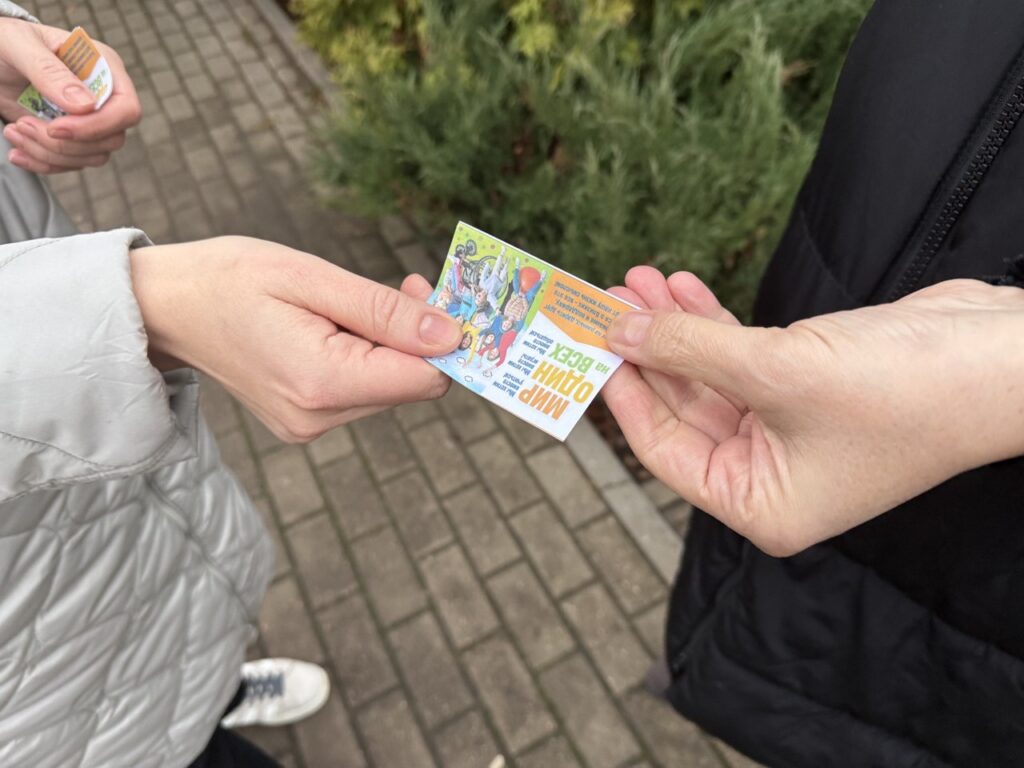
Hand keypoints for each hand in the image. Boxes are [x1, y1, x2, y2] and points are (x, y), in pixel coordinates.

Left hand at [0, 19, 140, 172]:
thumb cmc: (4, 42)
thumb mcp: (19, 45)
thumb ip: (49, 71)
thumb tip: (85, 105)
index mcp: (102, 67)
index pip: (126, 109)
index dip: (98, 126)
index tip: (56, 127)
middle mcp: (103, 97)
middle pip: (111, 139)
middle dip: (65, 143)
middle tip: (24, 124)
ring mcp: (90, 120)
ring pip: (92, 156)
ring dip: (49, 153)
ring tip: (15, 130)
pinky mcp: (73, 138)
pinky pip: (71, 163)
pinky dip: (42, 162)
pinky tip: (18, 149)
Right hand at [130, 237, 461, 441]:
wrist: (166, 307)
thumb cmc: (230, 279)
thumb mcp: (310, 278)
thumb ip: (384, 311)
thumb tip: (450, 335)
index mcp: (322, 383)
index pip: (424, 379)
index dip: (444, 339)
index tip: (433, 294)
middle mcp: (319, 418)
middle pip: (411, 386)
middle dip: (418, 337)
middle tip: (404, 286)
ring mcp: (310, 426)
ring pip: (390, 389)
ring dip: (392, 346)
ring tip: (354, 304)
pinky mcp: (305, 422)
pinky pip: (363, 392)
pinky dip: (368, 359)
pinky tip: (341, 327)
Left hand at [603, 268, 1023, 555]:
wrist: (1001, 358)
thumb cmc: (898, 390)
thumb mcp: (774, 370)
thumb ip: (688, 349)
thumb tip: (618, 330)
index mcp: (760, 504)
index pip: (665, 453)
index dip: (624, 396)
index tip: (592, 347)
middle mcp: (770, 475)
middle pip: (682, 409)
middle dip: (647, 349)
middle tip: (609, 300)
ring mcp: (788, 429)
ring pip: (708, 375)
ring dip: (674, 328)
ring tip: (639, 280)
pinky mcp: (806, 385)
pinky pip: (740, 356)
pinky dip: (711, 323)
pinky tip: (682, 289)